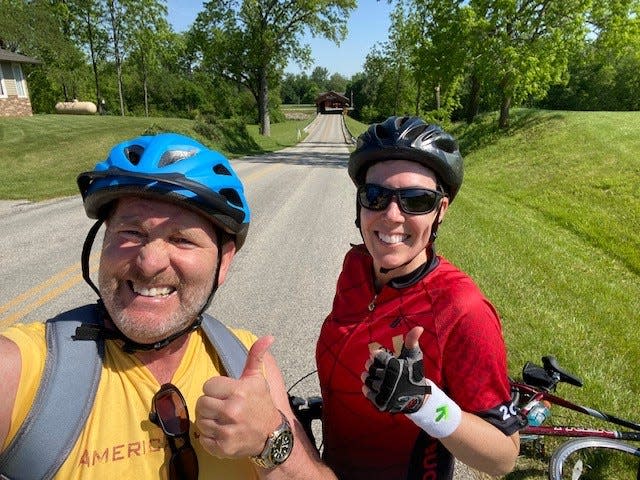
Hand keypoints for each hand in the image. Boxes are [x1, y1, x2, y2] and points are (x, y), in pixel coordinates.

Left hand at [195, 336, 281, 457]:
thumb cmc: (261, 403)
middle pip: (201, 404)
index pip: (207, 386)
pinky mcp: (223, 448)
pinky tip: (222, 433)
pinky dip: (210, 438)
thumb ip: (256, 356)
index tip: (226, 394)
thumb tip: (268, 336)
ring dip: (209, 421)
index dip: (215, 389)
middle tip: (223, 408)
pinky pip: (203, 439)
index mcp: (238, 391)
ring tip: (223, 420)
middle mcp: (232, 411)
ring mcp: (227, 431)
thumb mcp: (258, 379)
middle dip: (210, 405)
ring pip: (200, 422)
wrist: (272, 435)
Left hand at [361, 326, 430, 412]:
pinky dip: (367, 389)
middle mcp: (389, 380)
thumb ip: (412, 341)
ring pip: (367, 380)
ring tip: (374, 375)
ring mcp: (385, 393)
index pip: (377, 356)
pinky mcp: (381, 403)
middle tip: (375, 366)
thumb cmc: (413, 373)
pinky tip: (373, 386)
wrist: (417, 398)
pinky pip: (367, 393)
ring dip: (368, 376)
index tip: (379, 356)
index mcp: (396, 367)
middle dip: (372, 365)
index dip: (377, 355)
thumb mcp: (414, 356)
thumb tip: (419, 327)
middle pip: (370, 367)